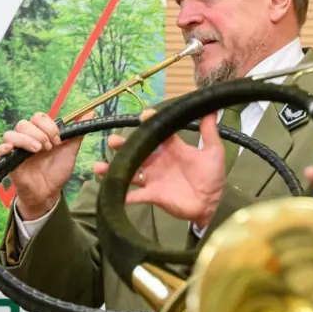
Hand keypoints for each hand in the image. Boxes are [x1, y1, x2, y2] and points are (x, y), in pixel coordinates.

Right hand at [0, 112, 90, 220]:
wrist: (49, 192)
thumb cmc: (57, 171)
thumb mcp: (70, 150)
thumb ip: (77, 132)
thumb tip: (91, 112)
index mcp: (39, 133)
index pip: (38, 117)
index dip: (49, 126)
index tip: (59, 141)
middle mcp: (25, 138)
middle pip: (24, 123)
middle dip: (40, 133)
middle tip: (50, 147)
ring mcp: (15, 149)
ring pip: (11, 133)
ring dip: (27, 139)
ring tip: (38, 151)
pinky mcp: (7, 162)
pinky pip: (0, 149)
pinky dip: (6, 147)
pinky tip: (14, 150)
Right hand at [93, 110, 224, 228]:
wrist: (211, 204)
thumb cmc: (212, 177)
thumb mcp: (213, 151)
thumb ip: (209, 131)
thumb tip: (213, 107)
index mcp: (172, 148)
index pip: (157, 132)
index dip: (149, 123)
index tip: (143, 116)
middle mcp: (158, 161)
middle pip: (137, 150)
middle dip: (123, 145)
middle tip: (112, 140)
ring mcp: (153, 178)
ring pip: (130, 171)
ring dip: (114, 169)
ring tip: (99, 167)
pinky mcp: (152, 195)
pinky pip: (134, 195)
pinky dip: (123, 195)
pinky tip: (112, 192)